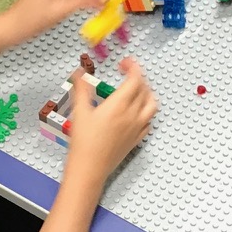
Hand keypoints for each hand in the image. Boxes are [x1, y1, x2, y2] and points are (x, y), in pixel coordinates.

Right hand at [64, 57, 157, 181]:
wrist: (90, 168)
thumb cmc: (83, 141)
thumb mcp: (79, 111)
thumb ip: (81, 89)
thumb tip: (79, 72)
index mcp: (119, 105)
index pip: (135, 79)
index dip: (133, 67)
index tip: (125, 63)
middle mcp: (132, 115)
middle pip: (145, 89)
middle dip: (138, 77)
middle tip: (126, 73)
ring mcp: (137, 128)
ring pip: (152, 105)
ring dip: (146, 93)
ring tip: (135, 90)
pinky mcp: (137, 139)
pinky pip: (149, 121)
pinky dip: (146, 111)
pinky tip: (136, 111)